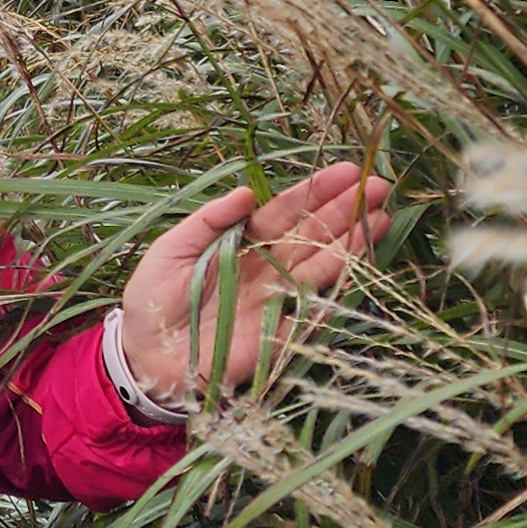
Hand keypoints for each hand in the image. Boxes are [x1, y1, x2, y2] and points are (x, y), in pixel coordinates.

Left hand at [114, 158, 392, 408]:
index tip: (348, 171)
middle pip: (313, 232)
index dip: (316, 191)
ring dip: (352, 244)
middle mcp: (266, 264)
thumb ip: (209, 220)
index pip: (286, 210)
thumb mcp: (172, 249)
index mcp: (242, 240)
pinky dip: (337, 292)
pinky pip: (314, 310)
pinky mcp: (280, 331)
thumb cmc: (152, 299)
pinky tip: (360, 270)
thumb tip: (247, 190)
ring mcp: (277, 296)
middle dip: (346, 210)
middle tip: (380, 186)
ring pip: (321, 265)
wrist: (146, 356)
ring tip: (380, 219)